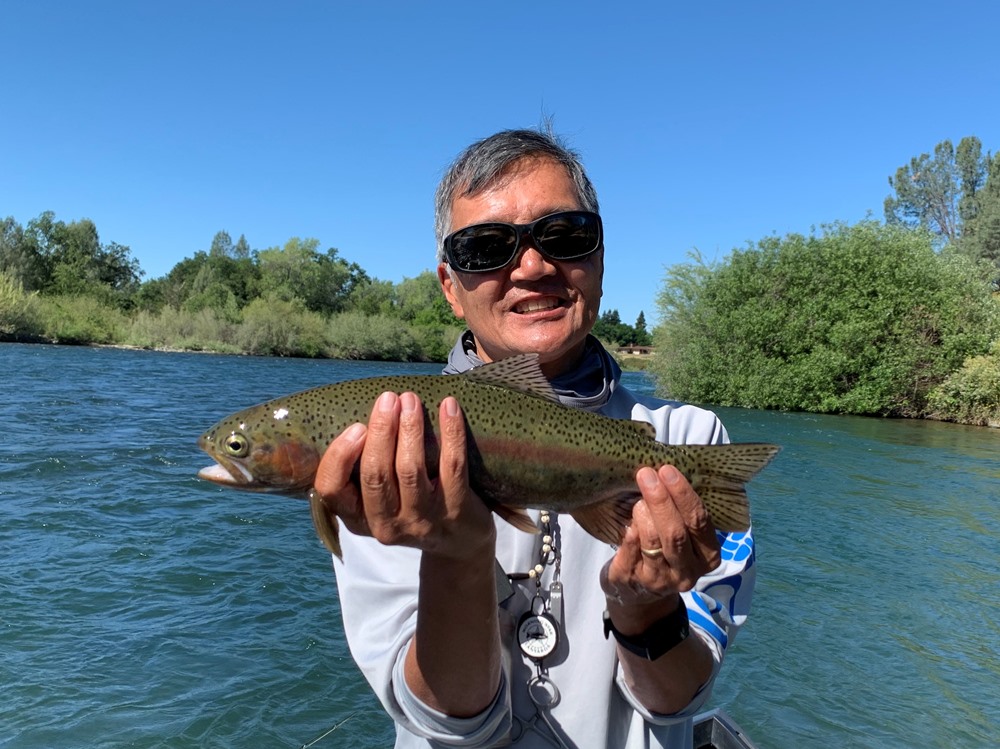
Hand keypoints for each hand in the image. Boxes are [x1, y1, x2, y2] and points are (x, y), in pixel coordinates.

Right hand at [312, 391, 494, 559]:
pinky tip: (449, 407)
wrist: (460, 542)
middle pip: (374, 474)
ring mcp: (421, 521)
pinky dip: (450, 433)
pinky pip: (451, 466)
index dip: (340, 456)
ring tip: (411, 400)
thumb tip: (366, 413)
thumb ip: (364, 468)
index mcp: (358, 518)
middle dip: (380, 430)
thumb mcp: (378, 500)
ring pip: (410, 469)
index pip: (331, 490)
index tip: (356, 427)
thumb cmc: (410, 506)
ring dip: (410, 428)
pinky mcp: (456, 511)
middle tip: (388, 399)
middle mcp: (386, 525)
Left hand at [600, 465, 721, 629]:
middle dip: (661, 500)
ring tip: (636, 497)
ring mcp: (659, 581)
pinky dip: (627, 530)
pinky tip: (625, 519)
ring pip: (651, 542)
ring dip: (642, 513)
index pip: (699, 522)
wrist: (638, 592)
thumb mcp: (682, 533)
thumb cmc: (664, 548)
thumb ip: (682, 509)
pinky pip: (628, 549)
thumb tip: (668, 469)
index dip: (684, 495)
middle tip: (646, 474)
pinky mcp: (632, 583)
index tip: (668, 470)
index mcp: (707, 556)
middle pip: (675, 534)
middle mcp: (687, 573)